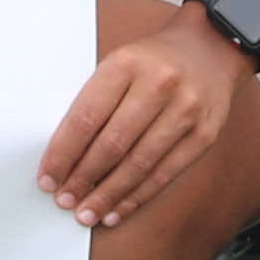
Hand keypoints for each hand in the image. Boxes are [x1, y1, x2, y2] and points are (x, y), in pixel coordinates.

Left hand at [38, 10, 258, 229]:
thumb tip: (64, 156)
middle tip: (64, 200)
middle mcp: (159, 84)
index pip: (86, 117)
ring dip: (108, 194)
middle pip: (112, 144)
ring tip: (87, 212)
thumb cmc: (153, 61)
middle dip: (83, 178)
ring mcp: (186, 111)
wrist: (211, 47)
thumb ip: (95, 101)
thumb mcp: (119, 63)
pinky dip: (138, 196)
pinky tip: (118, 209)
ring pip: (139, 164)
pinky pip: (165, 173)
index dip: (63, 154)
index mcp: (126, 62)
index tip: (48, 178)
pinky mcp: (204, 134)